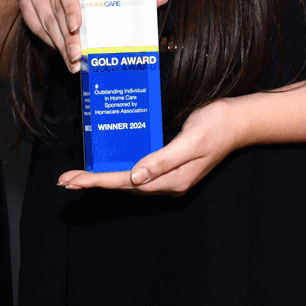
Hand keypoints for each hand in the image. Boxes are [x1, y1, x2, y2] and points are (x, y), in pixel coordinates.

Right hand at [18, 0, 166, 72]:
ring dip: (60, 44)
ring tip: (73, 62)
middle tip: (78, 57)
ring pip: (46, 20)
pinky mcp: (27, 2)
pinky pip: (36, 25)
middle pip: (57, 8)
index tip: (78, 27)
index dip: (71, 6)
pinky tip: (62, 53)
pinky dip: (49, 41)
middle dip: (68, 37)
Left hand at [58, 96, 249, 194]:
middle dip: (94, 183)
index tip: (75, 181)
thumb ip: (163, 160)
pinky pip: (139, 171)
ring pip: (129, 181)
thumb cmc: (218, 125)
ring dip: (103, 179)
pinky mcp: (170, 165)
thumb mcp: (191, 141)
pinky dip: (119, 170)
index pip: (127, 183)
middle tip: (64, 181)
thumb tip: (134, 177)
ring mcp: (170, 175)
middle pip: (124, 185)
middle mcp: (168, 182)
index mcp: (172, 180)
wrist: (241, 120)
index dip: (99, 182)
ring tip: (77, 178)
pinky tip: (108, 166)